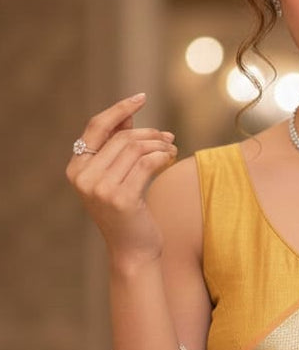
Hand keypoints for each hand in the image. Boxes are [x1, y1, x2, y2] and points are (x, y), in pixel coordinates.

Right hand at [66, 93, 177, 267]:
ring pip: (136, 148)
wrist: (133, 251)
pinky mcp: (121, 198)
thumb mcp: (117, 177)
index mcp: (76, 169)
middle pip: (122, 136)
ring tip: (172, 150)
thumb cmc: (127, 213)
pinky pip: (147, 163)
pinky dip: (163, 156)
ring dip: (159, 145)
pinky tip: (171, 159)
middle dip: (149, 133)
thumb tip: (126, 116)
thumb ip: (117, 148)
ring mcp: (100, 189)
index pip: (96, 127)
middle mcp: (83, 178)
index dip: (119, 109)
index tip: (141, 97)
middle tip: (169, 138)